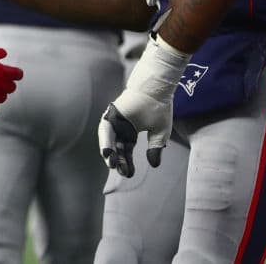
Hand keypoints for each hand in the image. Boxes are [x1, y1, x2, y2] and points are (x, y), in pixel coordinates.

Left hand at [97, 36, 190, 176]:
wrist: (157, 90)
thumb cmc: (159, 108)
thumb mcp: (159, 133)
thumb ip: (155, 148)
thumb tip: (154, 166)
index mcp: (130, 132)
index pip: (126, 151)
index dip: (127, 163)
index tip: (129, 174)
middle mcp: (121, 127)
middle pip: (116, 147)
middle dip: (117, 160)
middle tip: (120, 171)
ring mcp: (115, 120)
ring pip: (108, 140)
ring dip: (109, 152)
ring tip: (111, 164)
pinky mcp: (112, 113)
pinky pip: (106, 129)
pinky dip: (105, 140)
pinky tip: (107, 152)